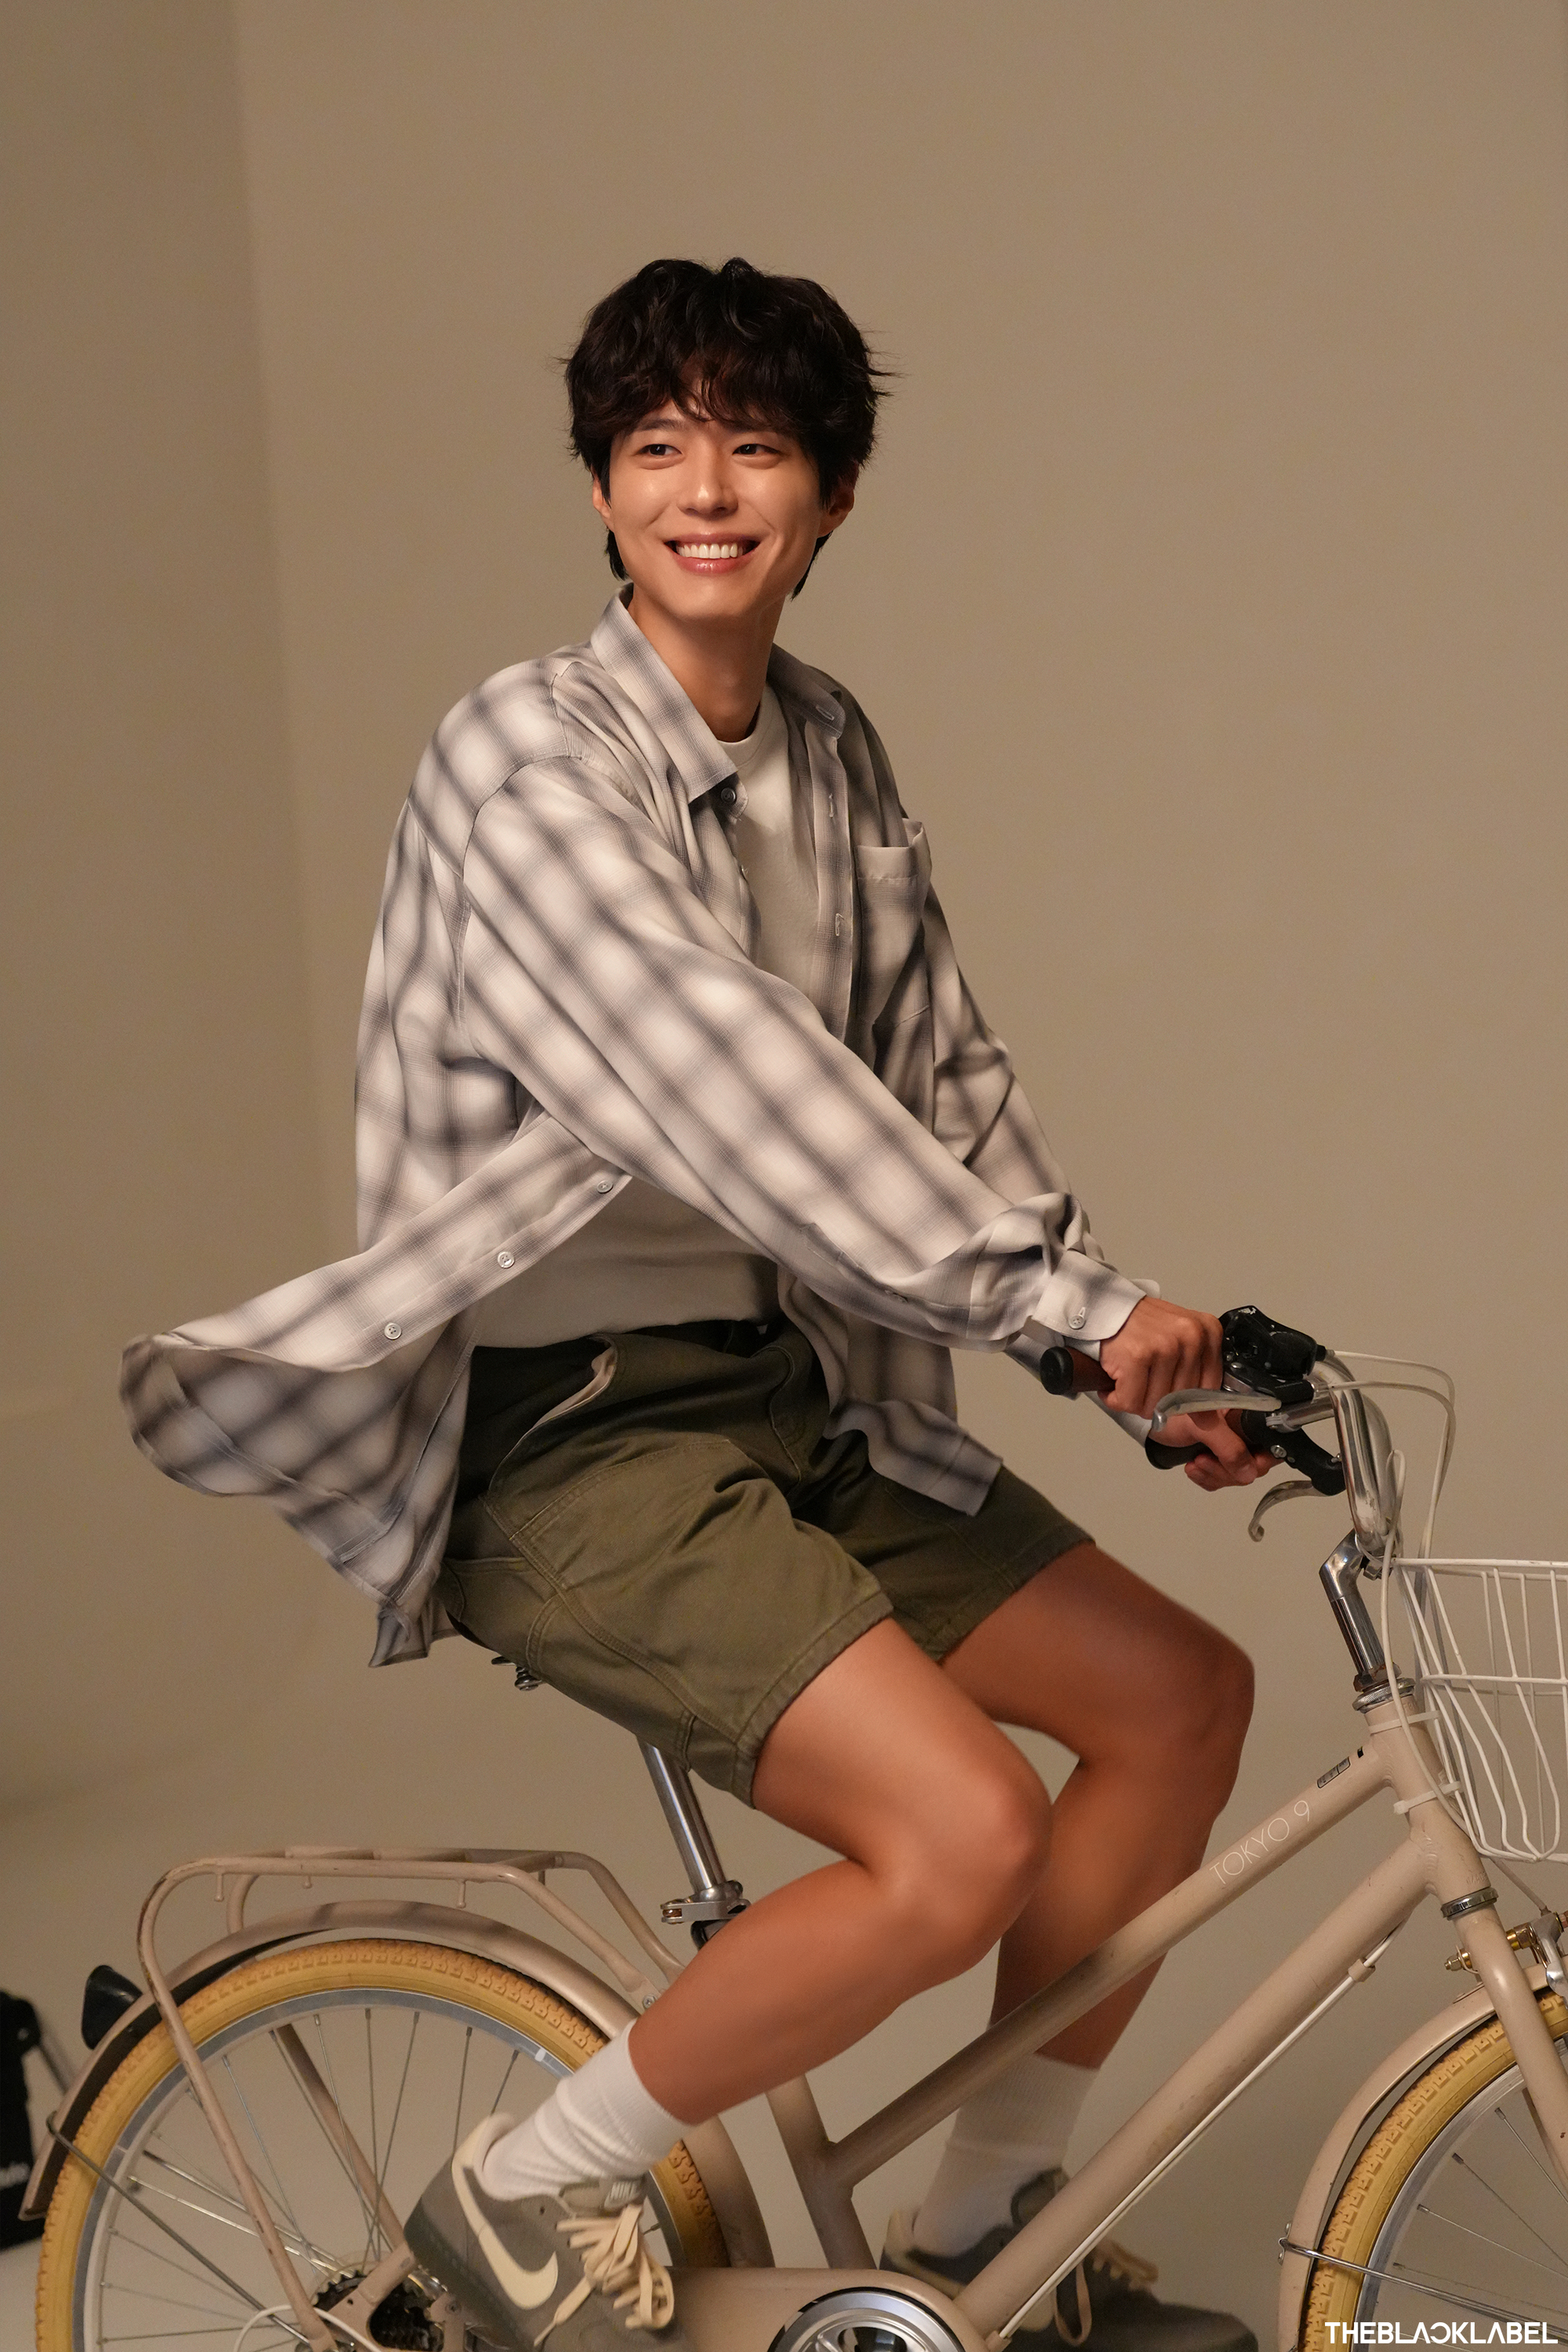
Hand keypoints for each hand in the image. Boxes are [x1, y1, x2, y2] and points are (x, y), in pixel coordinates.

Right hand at [1099, 1298, 1274, 1489]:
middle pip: (1180, 1402)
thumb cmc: (1139, 1327)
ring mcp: (1166, 1346)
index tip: (1164, 1381)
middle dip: (1155, 1398)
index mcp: (1209, 1332)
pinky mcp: (1138, 1356)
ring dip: (1134, 1399)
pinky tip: (1115, 1381)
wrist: (1103, 1307)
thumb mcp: (1181, 1341)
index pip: (1208, 1391)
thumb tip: (1209, 1421)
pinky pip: (1131, 1402)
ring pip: (1154, 1405)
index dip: (1182, 1397)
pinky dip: (1117, 1399)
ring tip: (1127, 1376)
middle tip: (1141, 1376)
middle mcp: (1192, 1337)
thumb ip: (1198, 1376)